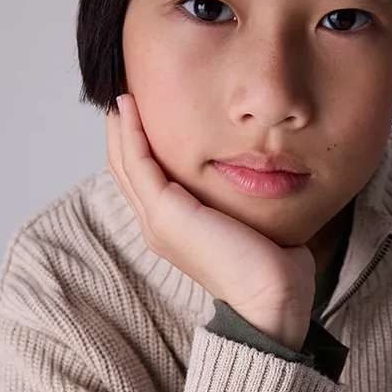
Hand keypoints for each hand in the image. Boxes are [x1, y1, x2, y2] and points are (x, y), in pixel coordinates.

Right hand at [106, 93, 315, 350]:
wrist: (271, 300)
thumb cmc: (272, 270)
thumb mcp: (251, 224)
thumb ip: (240, 202)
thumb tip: (259, 176)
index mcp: (175, 230)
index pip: (145, 178)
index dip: (138, 143)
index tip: (143, 109)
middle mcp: (158, 226)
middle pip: (126, 168)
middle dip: (121, 129)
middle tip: (123, 91)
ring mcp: (157, 221)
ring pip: (125, 163)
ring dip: (119, 125)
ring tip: (121, 91)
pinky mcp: (166, 214)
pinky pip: (138, 163)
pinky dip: (130, 133)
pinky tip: (128, 106)